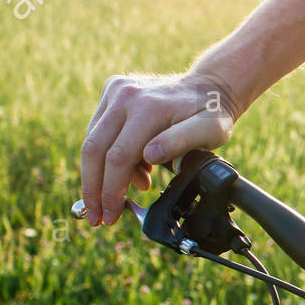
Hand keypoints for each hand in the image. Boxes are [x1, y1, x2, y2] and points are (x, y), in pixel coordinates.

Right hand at [81, 71, 237, 225]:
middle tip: (97, 217)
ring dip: (99, 175)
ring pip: (92, 140)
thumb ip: (180, 142)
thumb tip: (149, 156)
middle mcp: (127, 96)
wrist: (209, 87)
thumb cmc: (211, 113)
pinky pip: (98, 129)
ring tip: (122, 194)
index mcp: (149, 108)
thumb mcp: (210, 131)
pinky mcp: (112, 90)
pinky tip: (132, 171)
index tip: (110, 216)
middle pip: (94, 150)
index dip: (110, 190)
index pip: (118, 157)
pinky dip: (107, 155)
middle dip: (93, 189)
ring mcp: (117, 90)